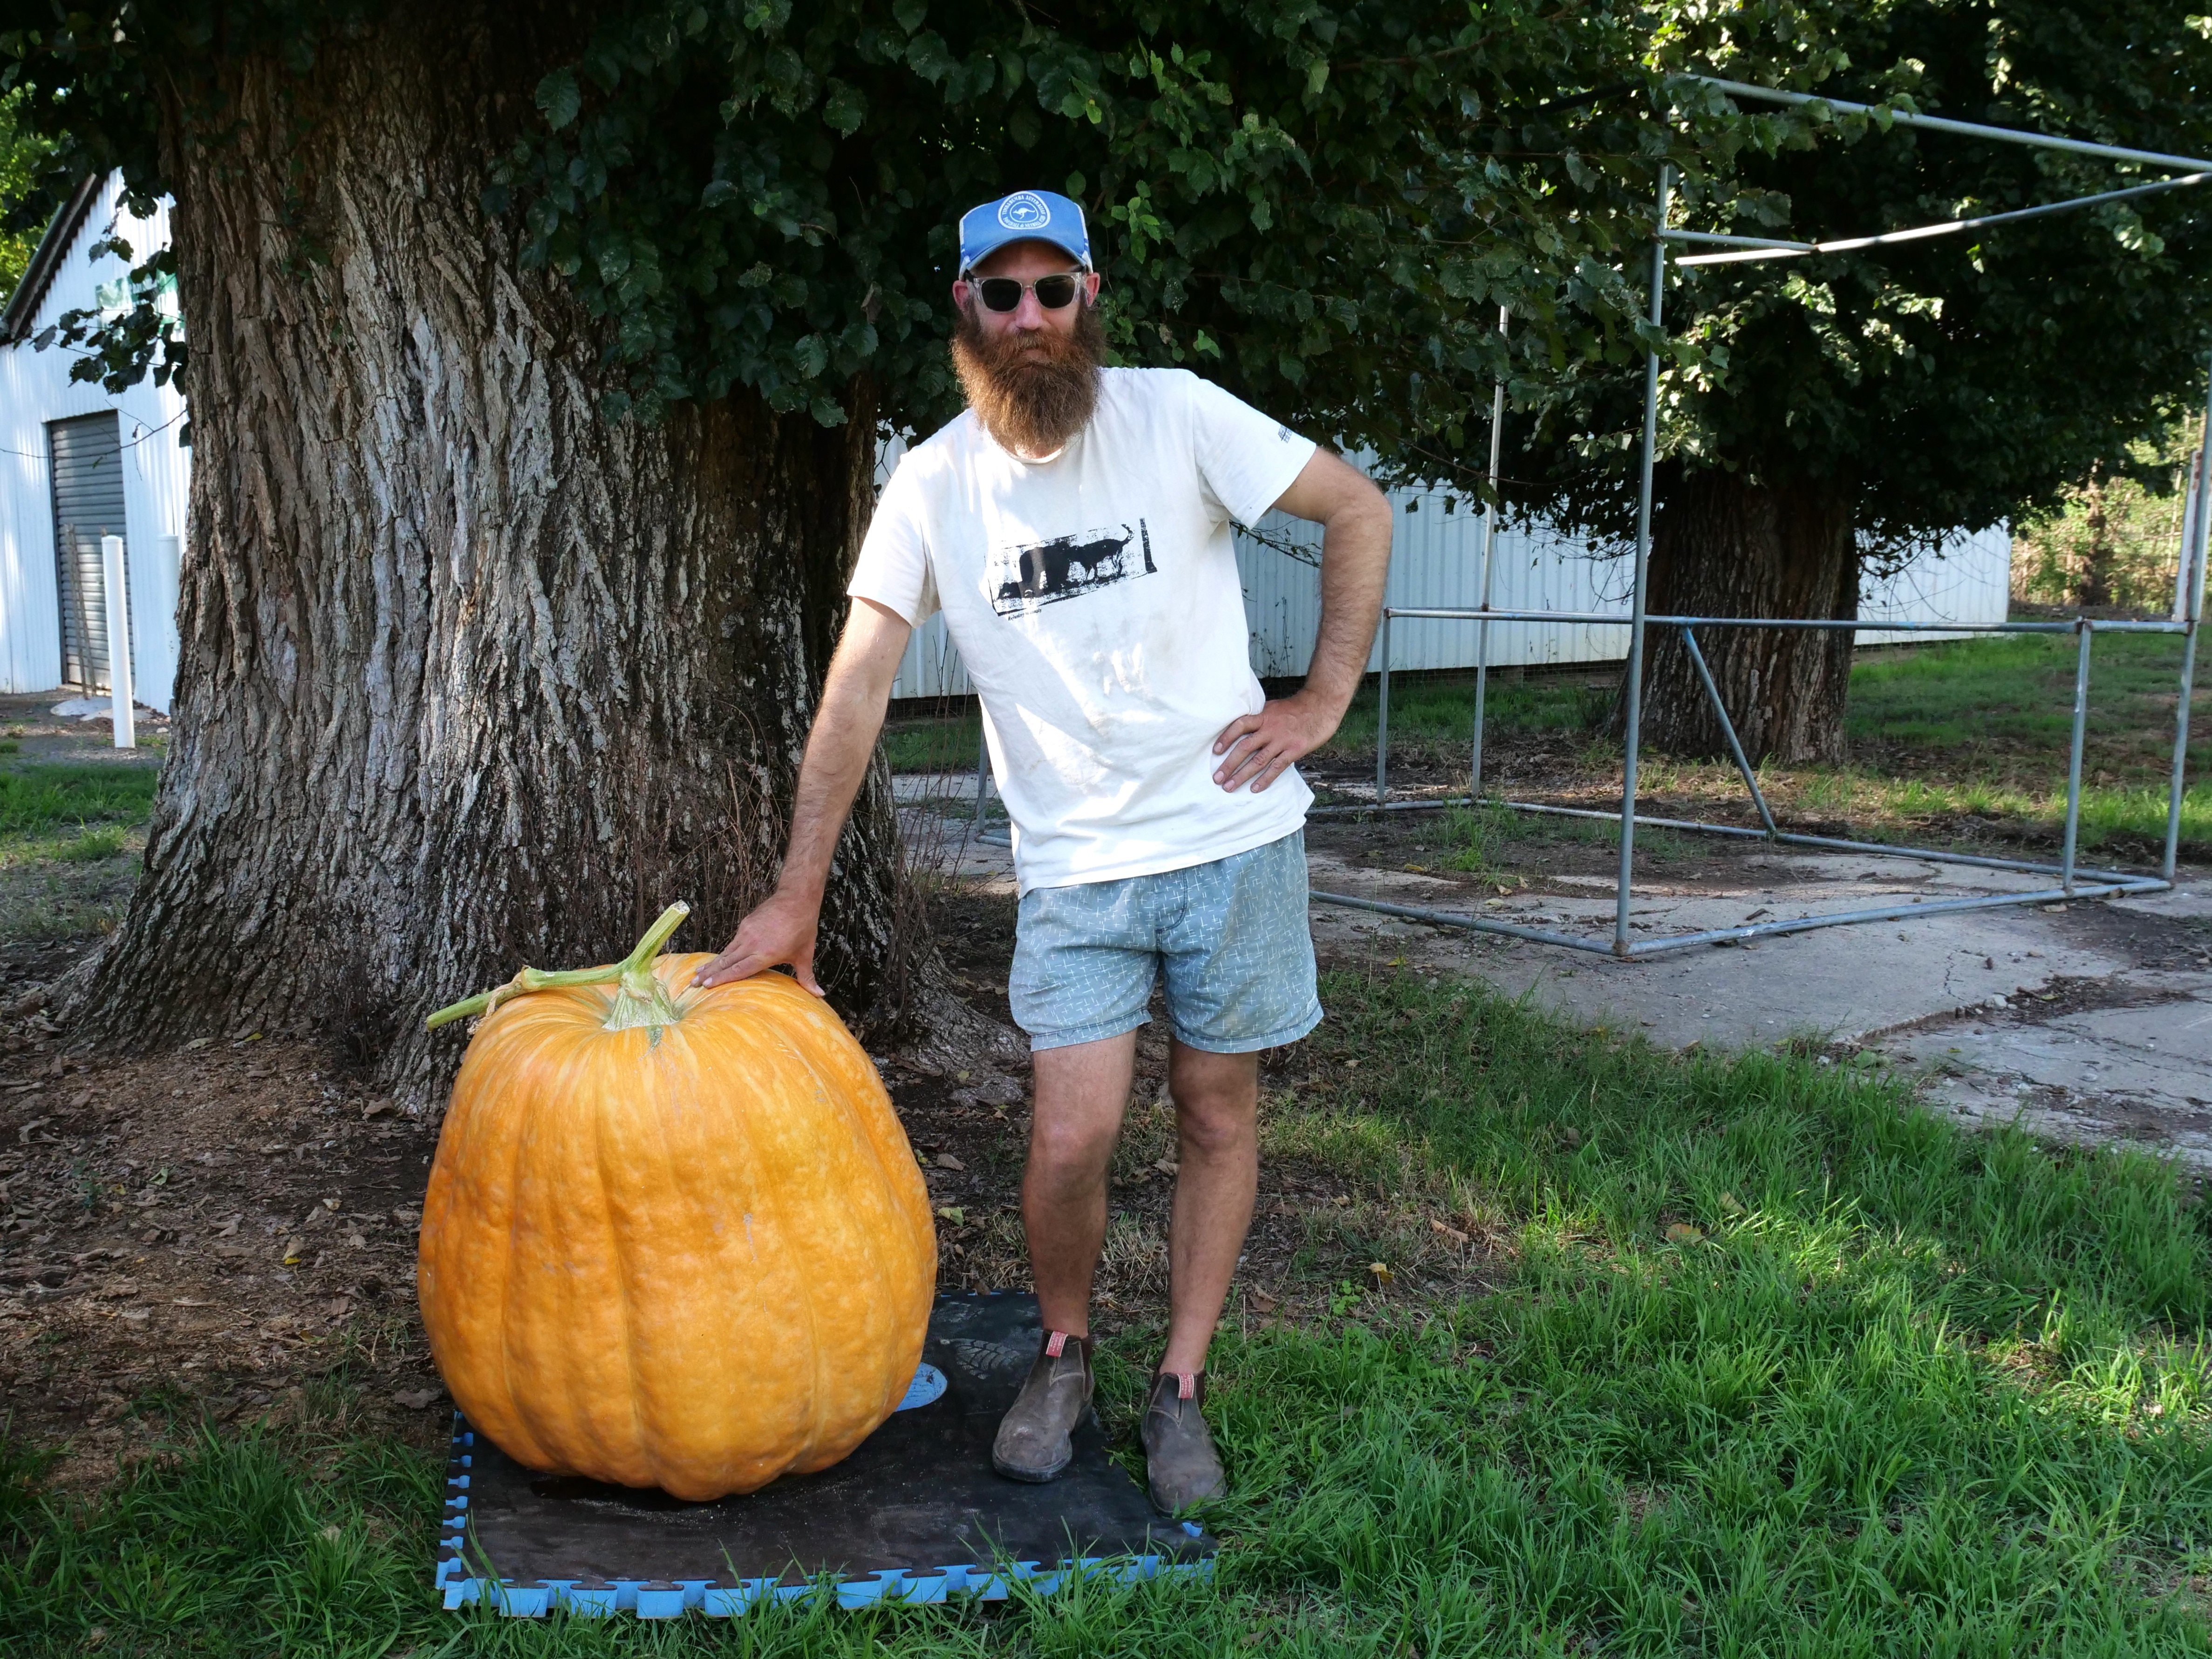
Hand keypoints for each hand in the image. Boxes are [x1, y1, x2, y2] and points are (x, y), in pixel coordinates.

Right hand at [691, 888, 823, 992]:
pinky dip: (722, 952)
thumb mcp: (805, 954)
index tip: (706, 985)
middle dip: (709, 973)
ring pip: (726, 952)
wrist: (797, 898)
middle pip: (726, 962)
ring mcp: (747, 932)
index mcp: (765, 954)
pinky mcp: (746, 924)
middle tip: (692, 983)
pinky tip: (716, 959)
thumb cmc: (802, 928)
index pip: (739, 969)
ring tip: (697, 973)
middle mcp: (752, 943)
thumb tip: (819, 994)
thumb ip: (807, 977)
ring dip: (712, 963)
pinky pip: (732, 942)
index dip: (722, 978)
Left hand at [1211, 691, 1340, 792]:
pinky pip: (1277, 767)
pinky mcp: (1295, 750)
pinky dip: (1265, 779)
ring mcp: (1282, 740)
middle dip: (1229, 764)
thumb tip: (1242, 728)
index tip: (1215, 750)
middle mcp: (1270, 729)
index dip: (1226, 737)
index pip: (1240, 725)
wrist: (1321, 706)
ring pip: (1258, 761)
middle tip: (1217, 778)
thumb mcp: (1273, 708)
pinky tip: (1254, 788)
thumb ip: (1259, 718)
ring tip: (1229, 787)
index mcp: (1263, 716)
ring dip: (1242, 775)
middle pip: (1245, 747)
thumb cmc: (1295, 708)